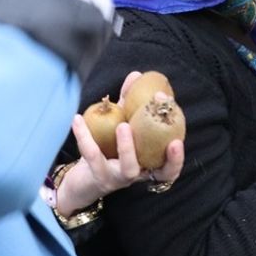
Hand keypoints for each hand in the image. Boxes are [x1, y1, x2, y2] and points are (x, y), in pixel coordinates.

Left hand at [56, 72, 184, 215]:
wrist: (80, 180)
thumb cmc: (106, 151)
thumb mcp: (119, 126)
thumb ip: (129, 105)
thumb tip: (137, 76)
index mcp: (149, 164)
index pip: (170, 168)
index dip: (177, 158)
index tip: (176, 141)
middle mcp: (139, 175)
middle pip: (162, 173)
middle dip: (167, 156)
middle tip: (160, 126)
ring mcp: (119, 178)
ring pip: (129, 167)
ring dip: (128, 146)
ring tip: (122, 125)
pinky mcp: (97, 177)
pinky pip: (93, 156)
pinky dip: (85, 135)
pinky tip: (78, 118)